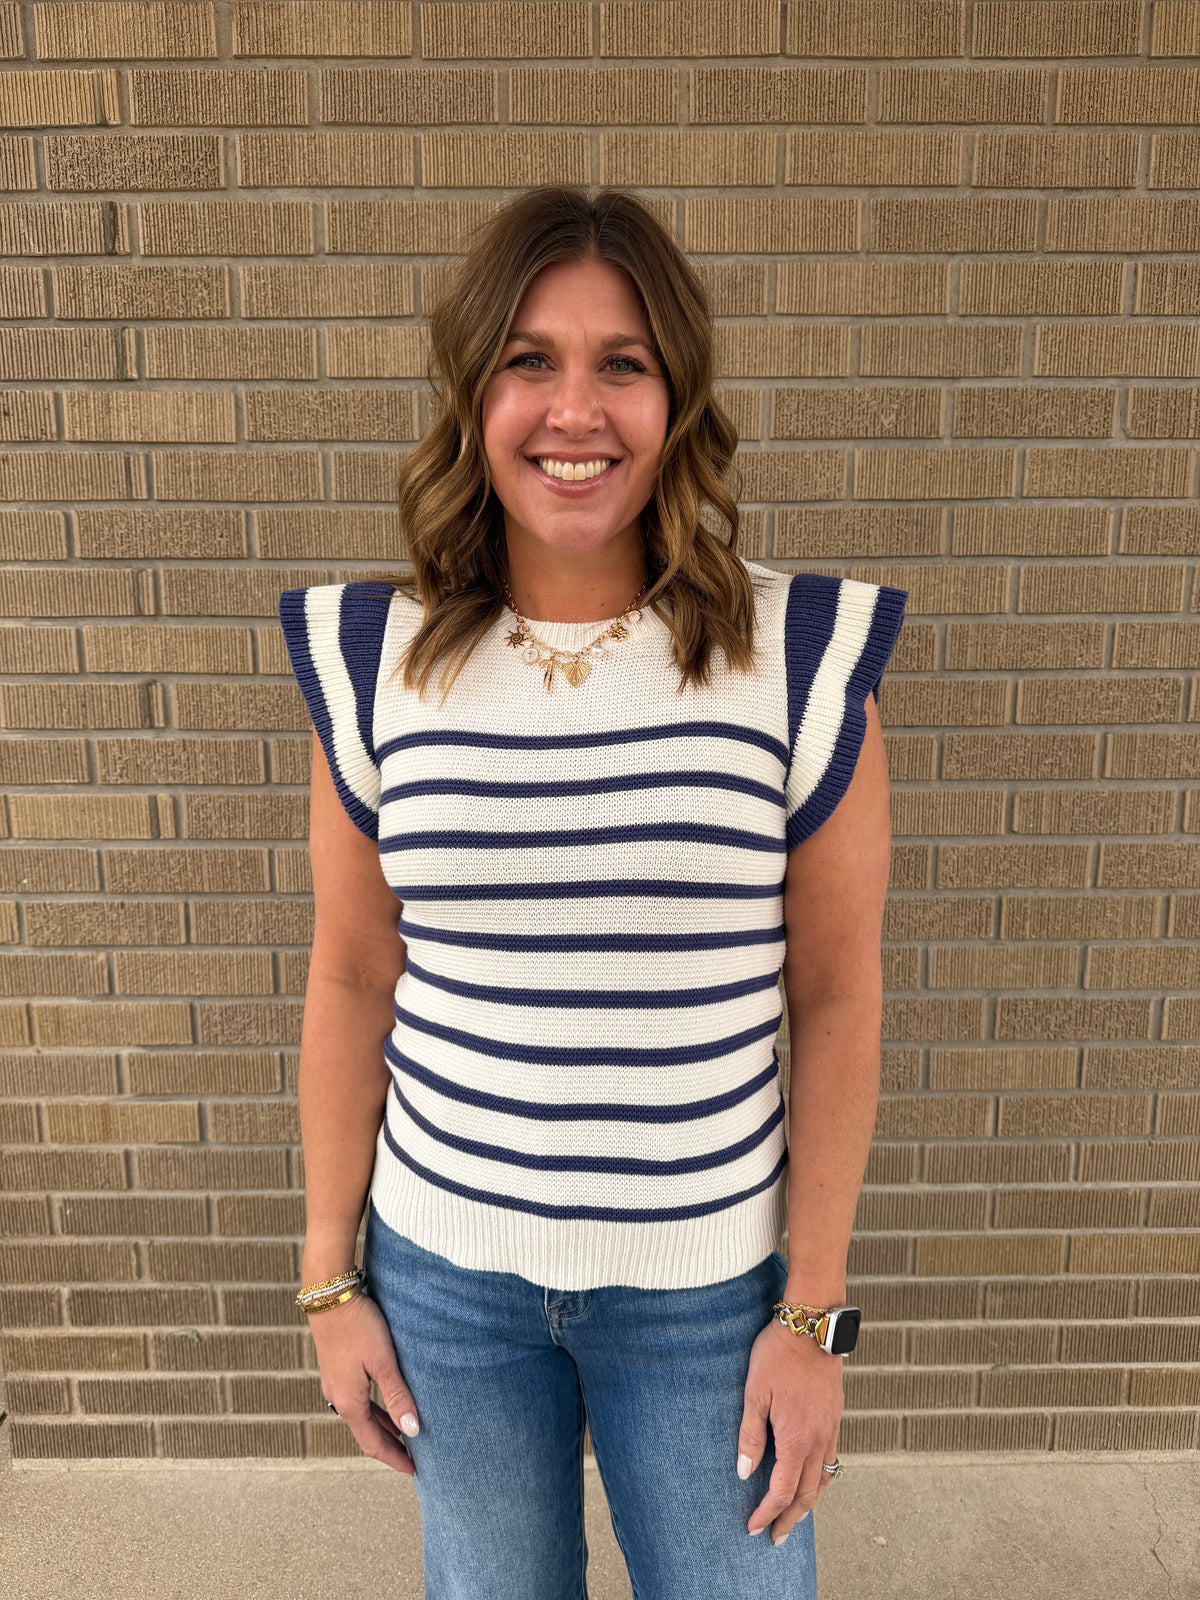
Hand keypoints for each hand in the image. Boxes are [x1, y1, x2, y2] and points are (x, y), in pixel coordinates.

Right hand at [308, 1290, 420, 1475]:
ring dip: (382, 1428)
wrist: (329, 1298)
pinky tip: (386, 1405)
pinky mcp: (336, 1370)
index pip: (373, 1443)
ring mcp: (335, 1385)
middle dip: (389, 1446)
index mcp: (348, 1403)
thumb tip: (412, 1430)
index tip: (414, 1470)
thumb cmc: (359, 1326)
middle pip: (366, 1434)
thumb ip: (398, 1396)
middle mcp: (338, 1398)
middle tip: (413, 1457)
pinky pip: (357, 1401)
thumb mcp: (383, 1362)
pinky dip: (374, 1411)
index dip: (394, 1458)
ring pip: (361, 1417)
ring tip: (404, 1435)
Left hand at [737, 1315, 842, 1543]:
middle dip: (789, 1519)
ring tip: (794, 1517)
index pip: (782, 1490)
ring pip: (823, 1479)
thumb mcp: (754, 1393)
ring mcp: (831, 1428)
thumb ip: (751, 1436)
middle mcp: (819, 1440)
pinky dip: (821, 1479)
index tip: (753, 1528)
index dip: (766, 1513)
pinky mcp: (835, 1416)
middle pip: (806, 1493)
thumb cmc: (778, 1355)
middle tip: (775, 1538)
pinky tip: (812, 1477)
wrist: (813, 1325)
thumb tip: (744, 1473)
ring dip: (808, 1503)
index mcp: (797, 1439)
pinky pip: (832, 1459)